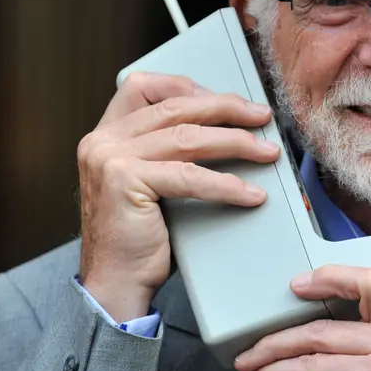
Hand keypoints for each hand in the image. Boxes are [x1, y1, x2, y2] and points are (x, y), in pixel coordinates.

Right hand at [76, 71, 279, 321]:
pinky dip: (227, 185)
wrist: (116, 284)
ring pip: (189, 137)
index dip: (189, 86)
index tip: (229, 99)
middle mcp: (102, 140)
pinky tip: (251, 194)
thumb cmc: (141, 235)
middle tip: (262, 116)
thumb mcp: (151, 180)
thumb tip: (225, 123)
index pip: (144, 86)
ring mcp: (110, 158)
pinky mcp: (125, 181)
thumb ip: (168, 148)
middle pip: (176, 107)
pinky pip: (190, 176)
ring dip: (237, 142)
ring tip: (268, 153)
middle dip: (227, 108)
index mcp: (106, 133)